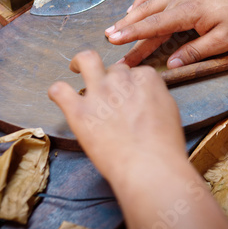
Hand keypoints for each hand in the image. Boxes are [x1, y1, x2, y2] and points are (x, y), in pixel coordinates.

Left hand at [48, 50, 186, 182]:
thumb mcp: (170, 111)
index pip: (135, 72)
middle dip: (111, 79)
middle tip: (109, 97)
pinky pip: (59, 90)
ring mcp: (99, 93)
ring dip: (80, 63)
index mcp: (146, 79)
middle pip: (113, 70)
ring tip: (76, 69)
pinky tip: (60, 97)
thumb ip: (154, 96)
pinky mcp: (79, 111)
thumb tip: (144, 95)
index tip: (128, 95)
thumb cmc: (163, 147)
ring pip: (86, 60)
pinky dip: (57, 91)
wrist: (149, 168)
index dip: (130, 84)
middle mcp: (121, 80)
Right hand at [105, 0, 227, 68]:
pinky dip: (142, 0)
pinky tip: (133, 9)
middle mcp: (179, 0)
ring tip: (114, 28)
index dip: (132, 34)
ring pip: (148, 4)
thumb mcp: (223, 41)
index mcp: (187, 12)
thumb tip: (171, 64)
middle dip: (125, 27)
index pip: (154, 25)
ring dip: (129, 16)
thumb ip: (196, 52)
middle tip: (108, 40)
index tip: (115, 40)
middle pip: (146, 16)